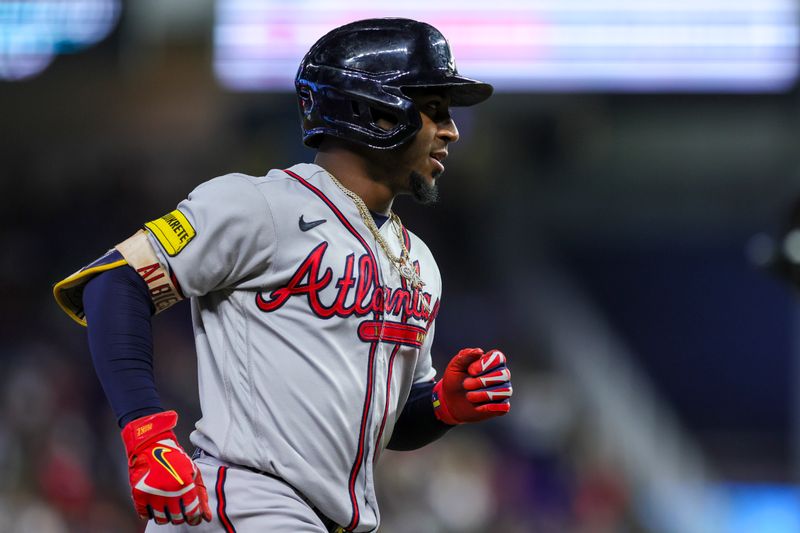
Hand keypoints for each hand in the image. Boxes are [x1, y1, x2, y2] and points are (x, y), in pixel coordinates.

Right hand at [120, 410, 211, 524]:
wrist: (151, 445)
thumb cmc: (173, 457)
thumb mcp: (193, 472)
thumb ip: (201, 495)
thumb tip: (206, 516)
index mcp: (185, 484)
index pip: (191, 512)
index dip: (193, 517)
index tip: (193, 517)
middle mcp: (168, 491)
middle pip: (176, 518)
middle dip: (180, 515)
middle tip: (179, 508)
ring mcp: (152, 494)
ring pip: (161, 519)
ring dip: (166, 515)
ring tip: (167, 505)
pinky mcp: (139, 494)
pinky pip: (145, 514)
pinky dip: (150, 513)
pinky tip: (155, 504)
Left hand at [433, 348, 511, 424]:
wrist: (451, 402)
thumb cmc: (454, 380)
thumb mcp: (455, 366)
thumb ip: (465, 356)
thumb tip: (479, 351)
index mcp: (490, 361)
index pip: (499, 357)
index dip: (486, 364)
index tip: (471, 371)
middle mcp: (501, 374)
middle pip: (504, 374)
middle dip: (482, 381)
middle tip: (466, 385)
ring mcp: (503, 390)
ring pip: (505, 390)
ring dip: (485, 394)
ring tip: (469, 396)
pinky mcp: (501, 406)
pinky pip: (504, 406)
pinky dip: (491, 407)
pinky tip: (478, 407)